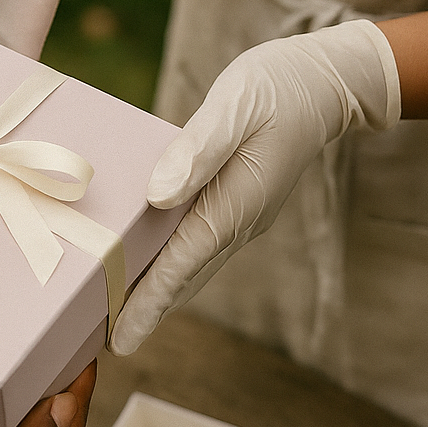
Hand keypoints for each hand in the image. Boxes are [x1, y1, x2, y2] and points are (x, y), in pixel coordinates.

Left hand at [110, 20, 400, 354]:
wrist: (326, 81)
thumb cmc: (278, 87)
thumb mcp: (235, 108)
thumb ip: (197, 151)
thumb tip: (159, 197)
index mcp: (234, 204)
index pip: (182, 266)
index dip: (148, 303)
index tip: (120, 341)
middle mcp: (238, 221)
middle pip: (184, 279)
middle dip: (145, 312)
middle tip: (101, 345)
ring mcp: (239, 217)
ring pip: (191, 267)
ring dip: (156, 294)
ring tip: (112, 318)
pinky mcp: (236, 205)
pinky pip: (196, 246)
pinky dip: (169, 266)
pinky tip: (143, 267)